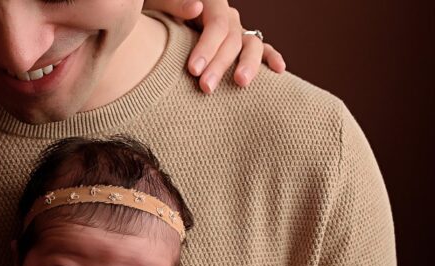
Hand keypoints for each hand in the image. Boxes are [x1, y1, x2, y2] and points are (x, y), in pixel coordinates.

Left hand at [144, 0, 286, 91]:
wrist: (157, 25)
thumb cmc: (154, 14)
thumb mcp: (158, 5)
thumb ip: (175, 5)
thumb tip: (196, 7)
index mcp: (210, 3)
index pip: (217, 25)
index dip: (207, 47)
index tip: (193, 70)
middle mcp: (228, 16)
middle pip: (233, 39)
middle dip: (220, 64)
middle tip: (205, 88)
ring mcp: (237, 30)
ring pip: (251, 45)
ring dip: (248, 65)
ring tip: (241, 83)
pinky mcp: (241, 45)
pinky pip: (261, 49)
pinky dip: (271, 57)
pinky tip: (279, 70)